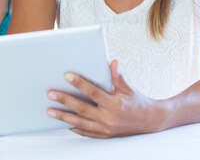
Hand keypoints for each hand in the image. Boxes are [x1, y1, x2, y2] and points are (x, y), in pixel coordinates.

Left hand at [47, 60, 163, 137]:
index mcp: (115, 104)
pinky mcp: (104, 135)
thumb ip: (118, 77)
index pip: (93, 92)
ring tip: (50, 111)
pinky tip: (64, 122)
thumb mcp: (129, 89)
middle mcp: (108, 118)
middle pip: (82, 108)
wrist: (149, 121)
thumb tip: (112, 63)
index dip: (80, 83)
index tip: (67, 76)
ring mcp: (105, 129)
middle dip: (65, 101)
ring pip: (80, 122)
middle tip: (51, 94)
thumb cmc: (138, 103)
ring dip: (64, 116)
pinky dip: (74, 127)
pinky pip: (85, 132)